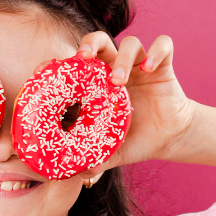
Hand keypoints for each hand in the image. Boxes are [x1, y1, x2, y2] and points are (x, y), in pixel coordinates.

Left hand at [49, 32, 197, 179]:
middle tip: (83, 58)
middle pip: (100, 41)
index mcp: (96, 85)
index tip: (46, 68)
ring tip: (118, 80)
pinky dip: (156, 52)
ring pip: (130, 43)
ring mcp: (139, 66)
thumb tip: (77, 174)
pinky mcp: (162, 66)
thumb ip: (94, 161)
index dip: (61, 62)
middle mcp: (115, 70)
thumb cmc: (135, 141)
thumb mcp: (111, 152)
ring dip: (123, 57)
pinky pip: (163, 46)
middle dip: (89, 44)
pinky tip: (150, 68)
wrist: (169, 139)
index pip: (76, 64)